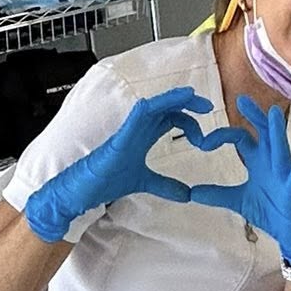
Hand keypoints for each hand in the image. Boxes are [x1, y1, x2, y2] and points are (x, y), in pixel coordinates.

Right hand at [24, 88, 216, 243]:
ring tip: (190, 96)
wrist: (83, 191)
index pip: (171, 119)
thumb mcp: (145, 182)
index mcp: (144, 136)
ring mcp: (128, 132)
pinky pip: (133, 119)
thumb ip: (165, 185)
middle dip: (187, 103)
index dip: (190, 122)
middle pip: (166, 107)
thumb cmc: (107, 181)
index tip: (206, 137)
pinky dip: (146, 109)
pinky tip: (156, 105)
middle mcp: (138, 129)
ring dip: (172, 99)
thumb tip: (187, 195)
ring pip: (152, 106)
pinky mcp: (119, 139)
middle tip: (207, 106)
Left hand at [187, 97, 290, 268]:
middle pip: (263, 133)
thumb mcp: (238, 201)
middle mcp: (272, 162)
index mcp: (259, 161)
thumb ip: (217, 194)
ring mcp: (284, 175)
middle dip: (255, 116)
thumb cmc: (270, 211)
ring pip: (280, 149)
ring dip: (277, 132)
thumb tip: (192, 192)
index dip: (223, 135)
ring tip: (274, 114)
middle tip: (242, 100)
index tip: (203, 141)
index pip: (241, 138)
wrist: (290, 232)